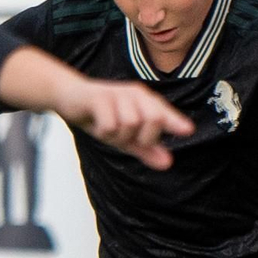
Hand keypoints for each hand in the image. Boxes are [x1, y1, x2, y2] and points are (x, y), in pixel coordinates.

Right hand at [0, 48, 191, 168]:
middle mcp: (134, 94)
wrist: (68, 97)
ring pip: (130, 125)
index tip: (188, 130)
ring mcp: (117, 94)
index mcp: (144, 101)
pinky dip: (104, 131)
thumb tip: (168, 163)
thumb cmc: (100, 115)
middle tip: (125, 139)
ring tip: (108, 129)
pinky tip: (98, 125)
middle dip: (141, 138)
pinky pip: (111, 124)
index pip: (164, 113)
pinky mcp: (100, 98)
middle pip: (153, 120)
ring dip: (118, 136)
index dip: (175, 122)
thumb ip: (146, 149)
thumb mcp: (125, 136)